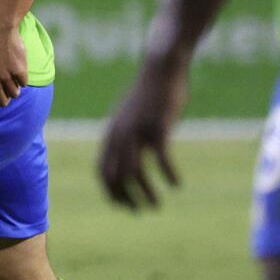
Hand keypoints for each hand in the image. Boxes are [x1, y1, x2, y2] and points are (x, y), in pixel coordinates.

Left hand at [0, 24, 27, 108]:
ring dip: (15, 86)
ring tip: (11, 73)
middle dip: (6, 95)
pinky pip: (24, 83)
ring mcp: (6, 77)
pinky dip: (22, 77)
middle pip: (3, 103)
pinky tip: (17, 66)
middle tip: (6, 84)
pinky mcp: (19, 71)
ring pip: (15, 94)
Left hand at [98, 63, 186, 209]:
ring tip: (156, 206)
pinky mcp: (158, 127)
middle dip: (126, 198)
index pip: (103, 171)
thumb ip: (126, 135)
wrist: (160, 69)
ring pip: (135, 172)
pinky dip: (168, 174)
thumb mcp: (130, 116)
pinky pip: (161, 159)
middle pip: (116, 176)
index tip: (122, 206)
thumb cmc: (148, 94)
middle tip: (140, 211)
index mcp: (111, 134)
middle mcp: (120, 136)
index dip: (110, 191)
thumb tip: (127, 155)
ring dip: (146, 193)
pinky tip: (177, 184)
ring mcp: (137, 132)